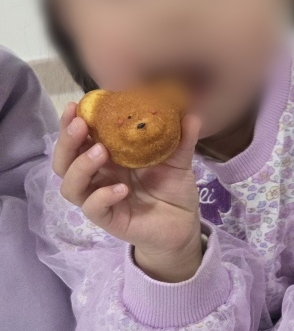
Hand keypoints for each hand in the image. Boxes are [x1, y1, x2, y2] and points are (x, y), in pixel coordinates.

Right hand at [54, 102, 204, 281]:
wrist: (183, 224)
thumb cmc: (172, 189)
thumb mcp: (179, 160)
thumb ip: (182, 138)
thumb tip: (190, 113)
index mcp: (109, 158)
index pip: (80, 139)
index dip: (72, 123)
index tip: (76, 105)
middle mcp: (99, 177)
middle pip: (65, 161)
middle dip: (67, 141)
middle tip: (81, 126)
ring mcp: (100, 199)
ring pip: (71, 185)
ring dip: (80, 166)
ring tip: (100, 152)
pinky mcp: (109, 219)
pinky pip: (94, 208)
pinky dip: (102, 196)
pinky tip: (120, 189)